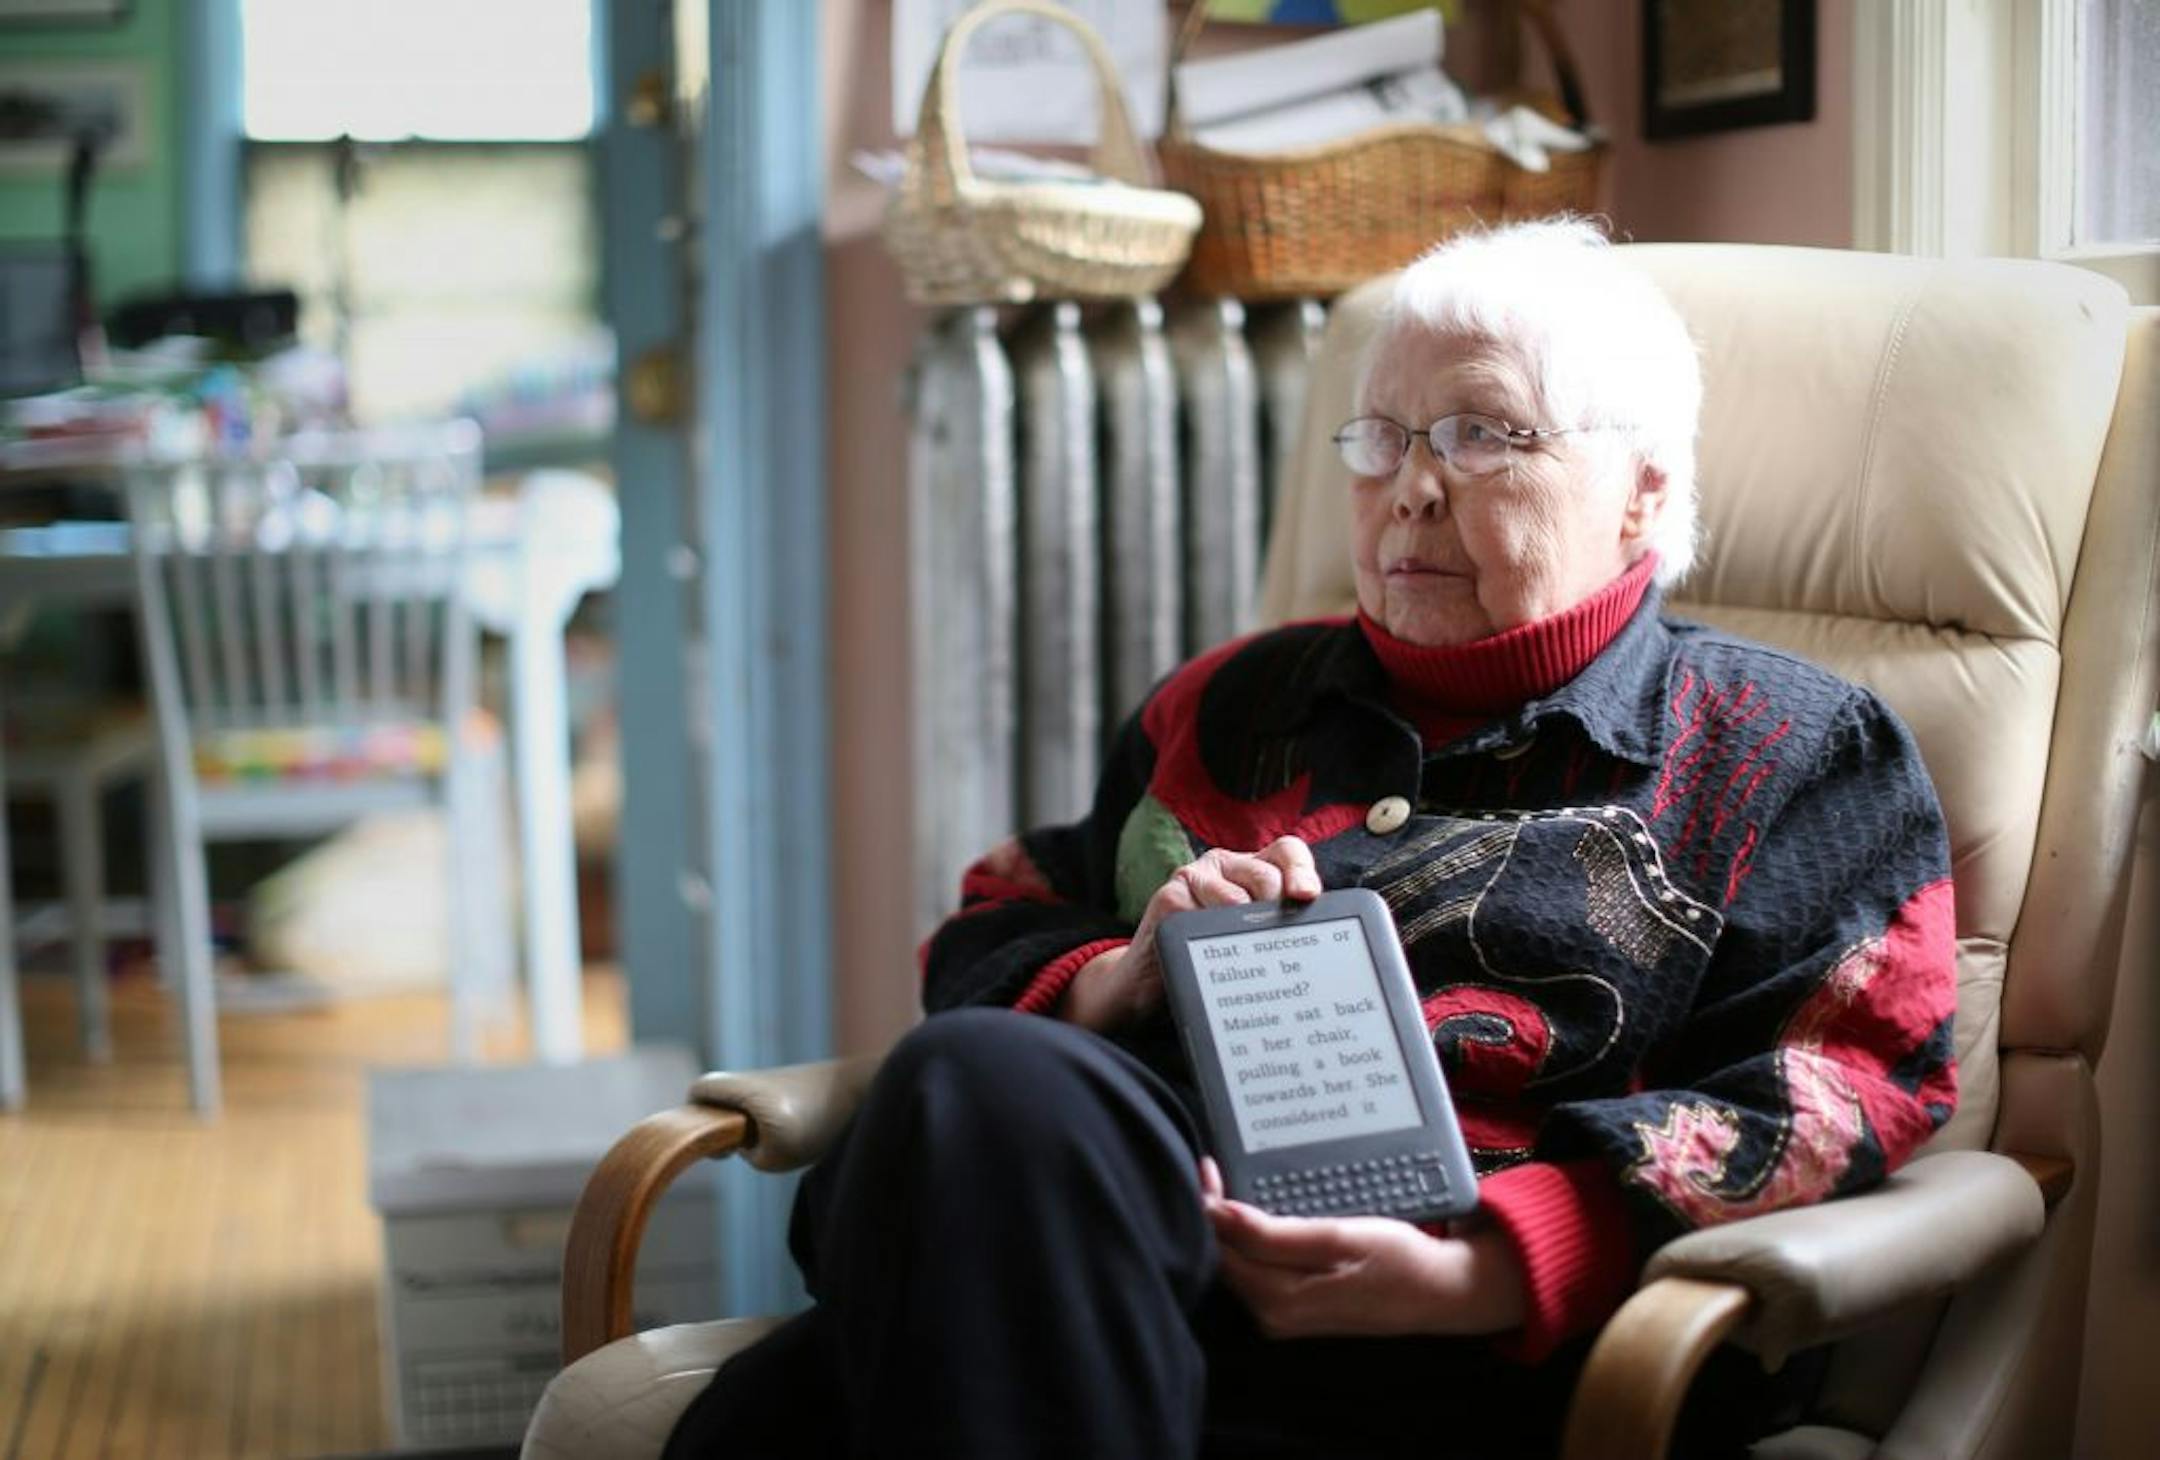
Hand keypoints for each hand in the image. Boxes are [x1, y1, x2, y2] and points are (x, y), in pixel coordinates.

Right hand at [1058, 838, 1321, 1031]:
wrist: (1151, 985)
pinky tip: (1208, 954)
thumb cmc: (1212, 962)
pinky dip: (1208, 937)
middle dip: (1279, 910)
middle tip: (1279, 940)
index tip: (1306, 896)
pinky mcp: (1168, 896)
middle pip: (1266, 874)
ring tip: (1240, 956)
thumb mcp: (1252, 939)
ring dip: (1242, 931)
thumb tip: (1319, 929)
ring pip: (1235, 898)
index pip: (1287, 852)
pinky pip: (1199, 913)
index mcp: (1251, 869)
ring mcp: (1194, 877)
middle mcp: (1224, 867)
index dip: (1301, 869)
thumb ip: (1280, 926)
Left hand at [1199, 1158, 1525, 1338]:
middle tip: (1215, 1168)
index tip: (1209, 1166)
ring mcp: (1284, 1314)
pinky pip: (1257, 1270)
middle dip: (1215, 1214)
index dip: (1208, 1206)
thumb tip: (1218, 1214)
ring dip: (1231, 1226)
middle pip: (1223, 1258)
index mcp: (1278, 1300)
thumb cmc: (1396, 1259)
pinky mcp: (1295, 1307)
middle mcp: (1272, 1315)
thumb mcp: (1339, 1238)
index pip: (1220, 1248)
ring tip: (1230, 1183)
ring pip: (1238, 1264)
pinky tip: (1256, 1214)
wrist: (1440, 1291)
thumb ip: (1274, 1234)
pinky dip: (1251, 1239)